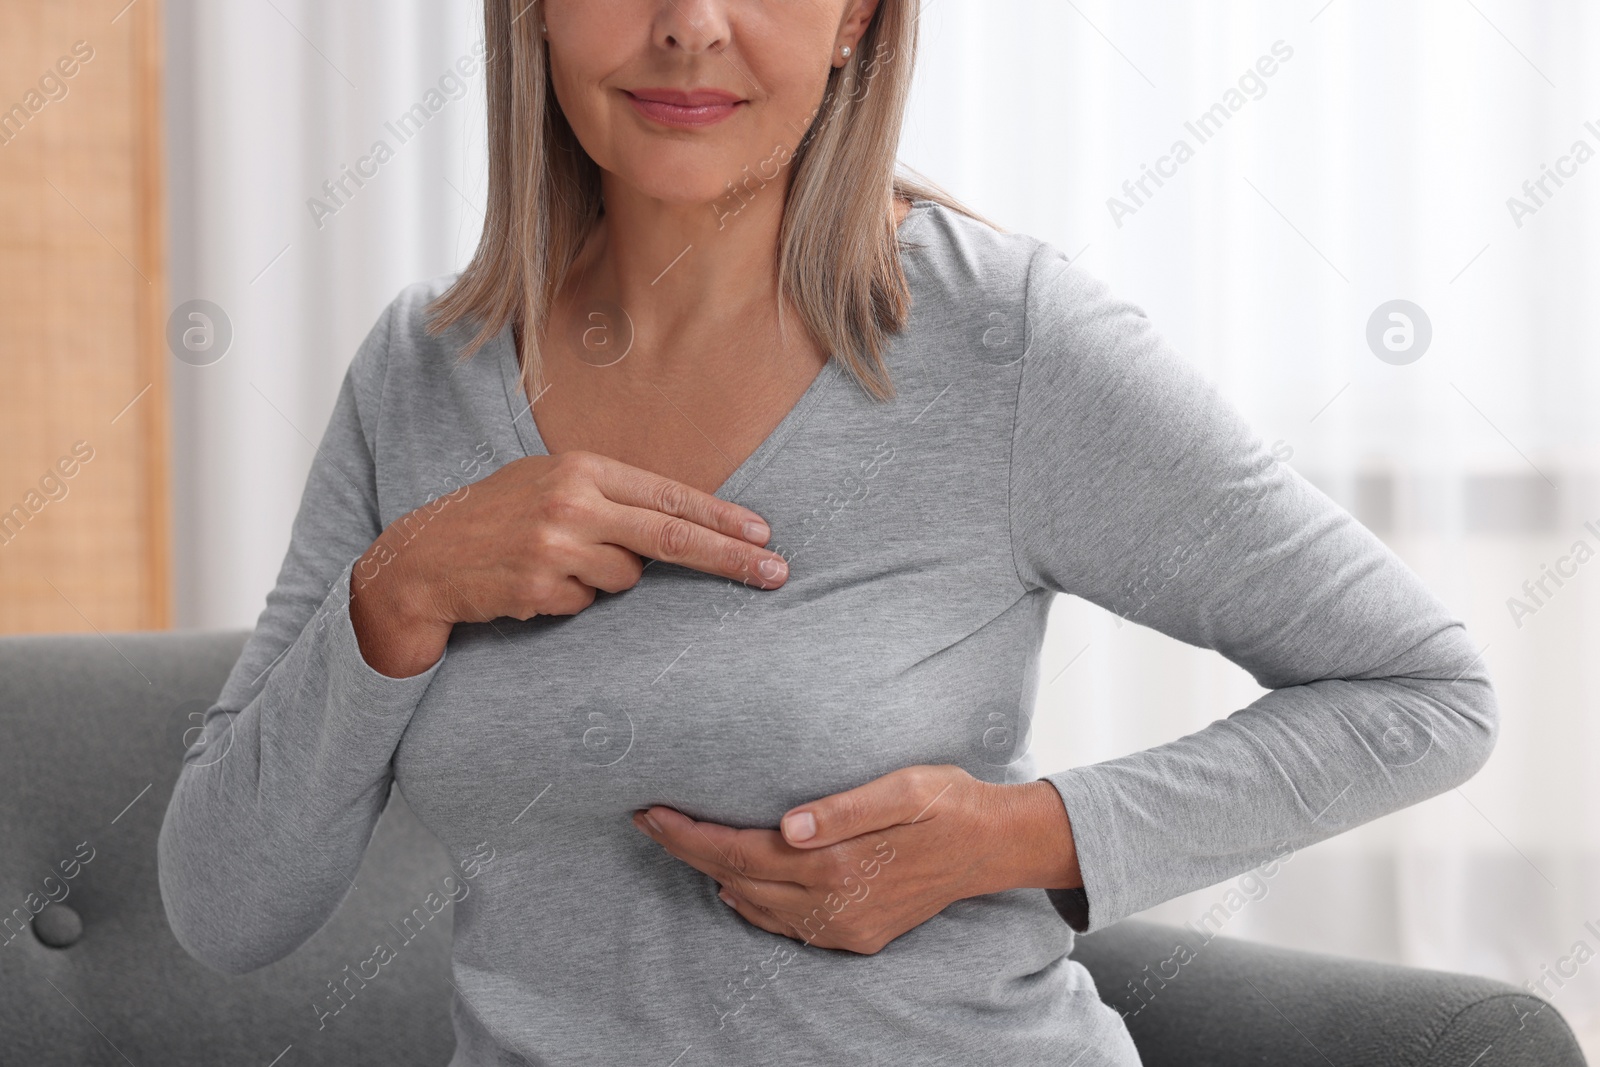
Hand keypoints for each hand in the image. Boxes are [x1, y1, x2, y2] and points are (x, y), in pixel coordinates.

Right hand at [349, 451, 788, 676]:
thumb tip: (677, 524)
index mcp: (580, 468)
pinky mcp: (540, 588)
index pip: (668, 494)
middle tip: (777, 573)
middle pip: (671, 536)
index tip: (763, 535)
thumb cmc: (495, 520)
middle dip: (729, 558)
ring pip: (626, 579)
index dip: (720, 517)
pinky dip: (570, 602)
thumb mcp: (549, 485)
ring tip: (555, 566)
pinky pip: (587, 605)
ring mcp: (556, 547)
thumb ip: (608, 497)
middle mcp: (572, 502)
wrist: (421, 560)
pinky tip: (532, 586)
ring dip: (604, 582)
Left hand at [631, 765, 1081, 954]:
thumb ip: (844, 808)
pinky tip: (739, 884)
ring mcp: (843, 926)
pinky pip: (787, 926)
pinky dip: (753, 904)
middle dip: (688, 851)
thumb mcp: (902, 787)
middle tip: (651, 819)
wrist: (994, 846)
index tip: (649, 812)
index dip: (688, 835)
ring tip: (685, 843)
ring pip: (756, 908)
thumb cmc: (947, 802)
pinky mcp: (856, 935)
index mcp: (835, 864)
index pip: (737, 852)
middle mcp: (832, 904)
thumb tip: (787, 824)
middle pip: (736, 880)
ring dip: (716, 876)